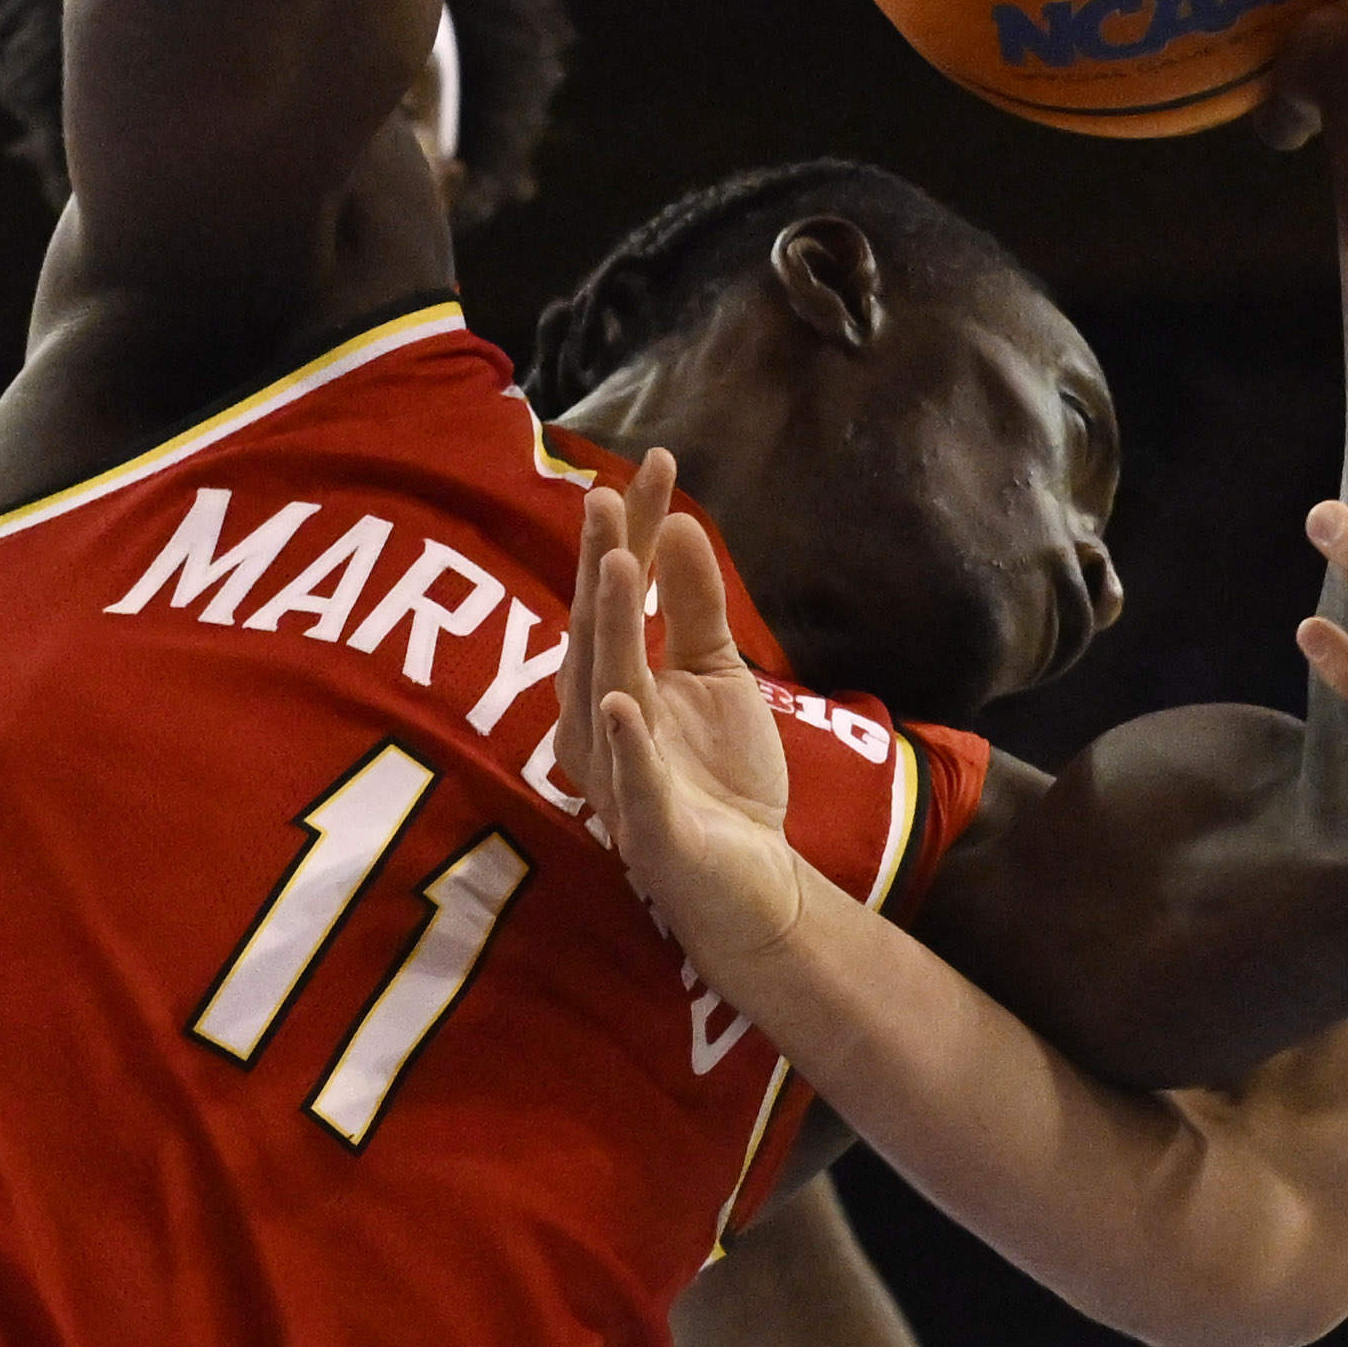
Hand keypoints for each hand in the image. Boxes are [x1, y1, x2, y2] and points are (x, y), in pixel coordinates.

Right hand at [563, 454, 815, 979]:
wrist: (750, 882)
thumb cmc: (719, 778)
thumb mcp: (715, 675)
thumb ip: (695, 605)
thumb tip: (676, 524)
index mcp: (615, 680)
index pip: (617, 595)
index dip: (632, 532)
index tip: (657, 463)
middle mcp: (601, 723)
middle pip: (597, 634)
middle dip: (601, 566)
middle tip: (605, 496)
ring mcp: (619, 776)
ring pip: (607, 695)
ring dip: (609, 634)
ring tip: (617, 568)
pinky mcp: (650, 830)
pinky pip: (632, 782)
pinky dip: (627, 743)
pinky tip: (626, 700)